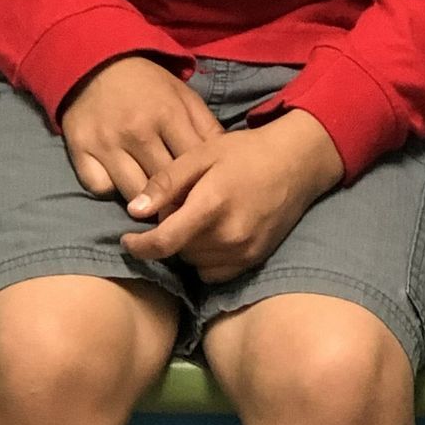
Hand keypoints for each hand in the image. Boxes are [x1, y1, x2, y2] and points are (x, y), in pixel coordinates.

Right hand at [58, 55, 213, 201]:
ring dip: (146, 202)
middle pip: (164, 184)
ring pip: (134, 194)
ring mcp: (105, 143)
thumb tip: (226, 161)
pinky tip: (121, 184)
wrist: (95, 62)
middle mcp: (136, 132)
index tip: (204, 197)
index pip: (192, 166)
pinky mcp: (79, 150)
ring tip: (156, 204)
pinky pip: (100, 187)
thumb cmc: (146, 84)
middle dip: (176, 200)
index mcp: (167, 115)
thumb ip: (206, 127)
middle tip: (182, 209)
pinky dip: (111, 190)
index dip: (201, 185)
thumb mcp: (183, 96)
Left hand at [122, 112, 342, 281]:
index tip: (127, 239)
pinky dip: (206, 258)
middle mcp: (229, 235)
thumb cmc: (246, 152)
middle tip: (178, 208)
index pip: (165, 242)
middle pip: (178, 251)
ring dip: (187, 247)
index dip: (139, 246)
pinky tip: (212, 234)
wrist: (297, 164)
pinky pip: (215, 271)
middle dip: (169, 234)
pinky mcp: (254, 259)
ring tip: (198, 218)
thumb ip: (166, 183)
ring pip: (194, 263)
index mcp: (212, 206)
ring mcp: (244, 251)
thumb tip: (134, 212)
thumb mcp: (201, 154)